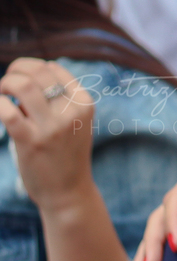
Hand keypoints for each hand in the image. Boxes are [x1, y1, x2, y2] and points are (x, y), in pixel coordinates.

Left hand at [0, 59, 95, 208]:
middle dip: (14, 72)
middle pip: (36, 73)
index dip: (30, 68)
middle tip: (6, 87)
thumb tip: (28, 75)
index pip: (52, 68)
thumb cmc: (65, 155)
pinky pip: (7, 111)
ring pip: (22, 86)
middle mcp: (71, 112)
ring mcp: (52, 127)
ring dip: (4, 84)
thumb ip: (59, 99)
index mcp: (84, 103)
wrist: (68, 192)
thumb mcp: (74, 123)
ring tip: (1, 95)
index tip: (20, 80)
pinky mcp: (31, 141)